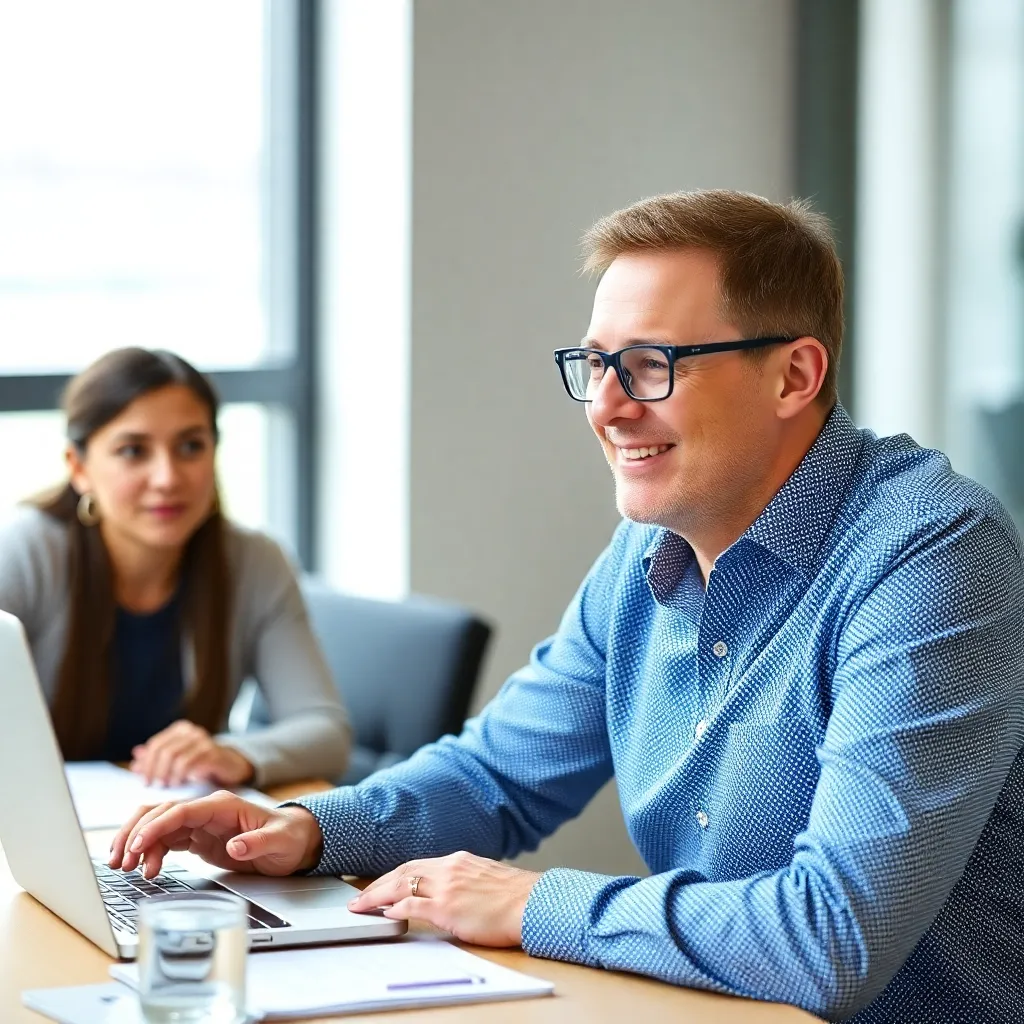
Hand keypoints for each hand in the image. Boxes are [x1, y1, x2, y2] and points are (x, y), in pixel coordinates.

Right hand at [108, 791, 324, 878]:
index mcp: (223, 805)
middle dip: (136, 834)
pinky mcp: (197, 837)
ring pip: (158, 826)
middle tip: (121, 861)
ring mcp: (200, 823)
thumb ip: (258, 842)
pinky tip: (144, 869)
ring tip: (124, 867)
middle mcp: (207, 810)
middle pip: (161, 813)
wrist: (295, 840)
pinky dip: (150, 852)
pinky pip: (166, 840)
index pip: (181, 810)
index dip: (155, 827)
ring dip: (137, 843)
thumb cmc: (288, 836)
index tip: (136, 846)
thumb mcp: (279, 841)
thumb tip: (236, 846)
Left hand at [130, 720, 253, 786]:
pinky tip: (180, 784)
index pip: (156, 744)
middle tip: (153, 785)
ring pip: (175, 756)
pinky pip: (191, 763)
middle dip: (155, 770)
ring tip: (166, 786)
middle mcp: (192, 732)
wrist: (231, 765)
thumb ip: (157, 756)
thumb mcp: (178, 758)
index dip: (147, 763)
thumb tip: (136, 754)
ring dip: (167, 774)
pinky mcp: (214, 752)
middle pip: (164, 750)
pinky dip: (181, 775)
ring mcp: (204, 740)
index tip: (143, 780)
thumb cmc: (201, 763)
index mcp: (180, 730)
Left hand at [347, 852, 540, 946]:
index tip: (380, 884)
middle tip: (360, 896)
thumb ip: (463, 879)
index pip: (416, 864)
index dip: (394, 874)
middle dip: (378, 884)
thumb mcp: (485, 877)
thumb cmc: (515, 896)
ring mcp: (446, 886)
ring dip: (377, 896)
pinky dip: (395, 907)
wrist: (532, 902)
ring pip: (401, 884)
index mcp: (458, 860)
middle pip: (403, 870)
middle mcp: (449, 868)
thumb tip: (449, 891)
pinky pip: (412, 904)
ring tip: (361, 906)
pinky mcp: (447, 907)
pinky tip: (385, 913)